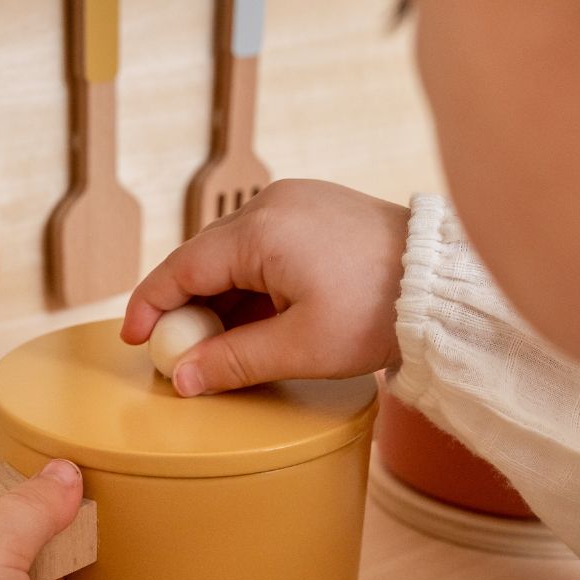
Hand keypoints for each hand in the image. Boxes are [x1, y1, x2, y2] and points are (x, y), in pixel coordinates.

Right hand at [122, 179, 409, 394]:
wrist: (445, 283)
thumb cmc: (379, 311)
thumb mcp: (302, 347)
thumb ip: (234, 361)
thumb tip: (182, 379)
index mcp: (261, 229)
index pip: (183, 268)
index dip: (151, 304)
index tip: (134, 338)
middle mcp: (273, 203)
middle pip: (206, 256)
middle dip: (187, 305)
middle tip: (178, 351)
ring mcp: (296, 200)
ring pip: (235, 250)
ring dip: (221, 294)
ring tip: (221, 342)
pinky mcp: (316, 207)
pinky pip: (265, 243)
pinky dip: (251, 280)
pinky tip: (256, 316)